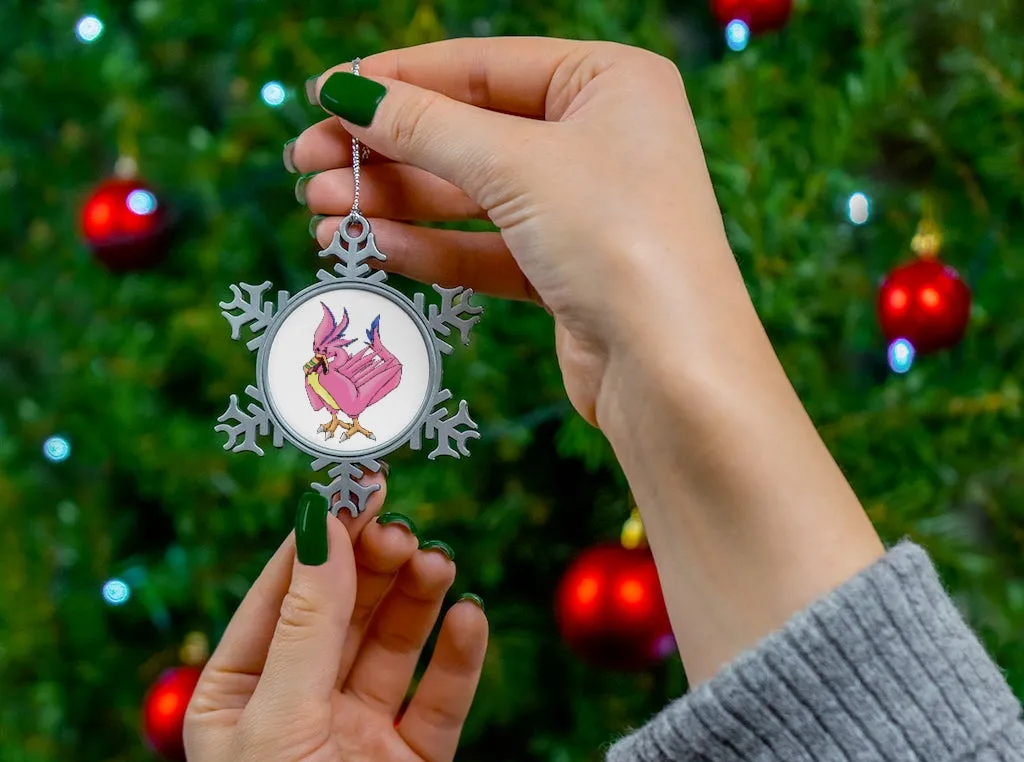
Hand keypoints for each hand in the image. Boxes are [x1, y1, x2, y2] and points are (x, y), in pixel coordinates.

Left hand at [185, 483, 487, 761]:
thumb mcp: (279, 722)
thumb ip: (310, 623)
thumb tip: (322, 522)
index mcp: (241, 693)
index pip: (283, 593)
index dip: (321, 537)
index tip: (358, 485)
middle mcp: (301, 707)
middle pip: (345, 610)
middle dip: (373, 566)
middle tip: (405, 532)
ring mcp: (360, 735)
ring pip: (394, 644)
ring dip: (417, 600)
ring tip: (439, 565)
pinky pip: (440, 696)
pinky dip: (458, 656)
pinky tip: (471, 620)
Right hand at [291, 37, 752, 425]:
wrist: (672, 373)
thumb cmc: (618, 242)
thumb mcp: (516, 165)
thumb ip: (426, 127)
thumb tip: (346, 92)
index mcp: (608, 82)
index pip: (480, 67)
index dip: (396, 80)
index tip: (322, 95)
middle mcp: (599, 140)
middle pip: (468, 134)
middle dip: (385, 153)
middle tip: (306, 168)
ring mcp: (583, 211)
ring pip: (471, 198)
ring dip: (396, 205)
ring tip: (322, 216)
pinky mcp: (566, 274)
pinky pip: (486, 250)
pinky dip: (432, 249)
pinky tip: (375, 249)